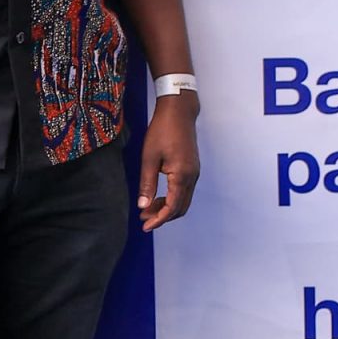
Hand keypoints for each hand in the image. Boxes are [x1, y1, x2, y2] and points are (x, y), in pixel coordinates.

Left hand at [139, 94, 200, 230]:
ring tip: (148, 208)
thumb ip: (147, 184)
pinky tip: (158, 196)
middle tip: (144, 218)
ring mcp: (194, 172)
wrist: (179, 111)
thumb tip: (143, 206)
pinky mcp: (192, 168)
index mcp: (181, 175)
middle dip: (163, 216)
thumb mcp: (149, 158)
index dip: (159, 220)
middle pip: (180, 207)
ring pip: (183, 200)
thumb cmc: (162, 131)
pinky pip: (185, 190)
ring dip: (167, 208)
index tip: (145, 226)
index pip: (172, 207)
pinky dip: (172, 198)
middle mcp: (192, 176)